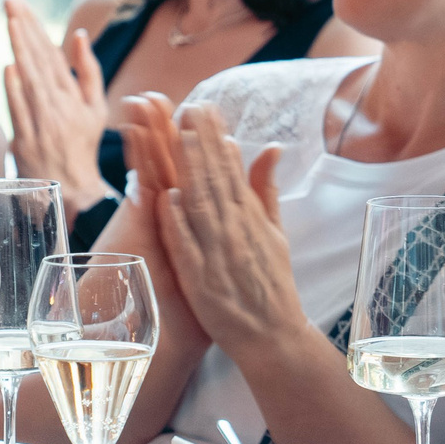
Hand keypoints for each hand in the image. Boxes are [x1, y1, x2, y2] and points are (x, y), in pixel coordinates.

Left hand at [4, 0, 111, 210]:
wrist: (73, 189)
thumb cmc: (82, 144)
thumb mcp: (96, 107)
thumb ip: (89, 71)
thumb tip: (79, 36)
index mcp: (75, 95)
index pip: (52, 54)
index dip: (36, 28)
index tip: (20, 6)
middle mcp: (60, 106)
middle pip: (40, 60)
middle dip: (24, 29)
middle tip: (10, 1)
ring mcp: (43, 123)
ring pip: (31, 80)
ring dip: (20, 50)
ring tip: (10, 21)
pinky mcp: (27, 141)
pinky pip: (21, 112)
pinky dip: (16, 90)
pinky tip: (9, 67)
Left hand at [152, 103, 306, 355]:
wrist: (273, 336)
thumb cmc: (272, 284)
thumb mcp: (276, 232)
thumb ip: (266, 189)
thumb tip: (270, 146)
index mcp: (252, 218)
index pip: (232, 170)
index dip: (218, 138)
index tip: (205, 107)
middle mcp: (236, 231)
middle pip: (216, 180)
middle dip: (202, 142)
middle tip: (189, 108)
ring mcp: (218, 254)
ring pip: (202, 205)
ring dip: (190, 170)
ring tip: (177, 137)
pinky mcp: (201, 280)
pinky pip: (188, 247)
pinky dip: (179, 221)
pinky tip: (167, 196)